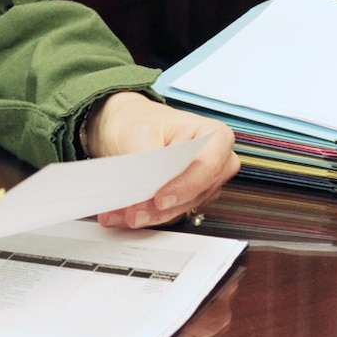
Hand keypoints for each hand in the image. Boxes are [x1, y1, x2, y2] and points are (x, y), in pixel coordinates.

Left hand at [84, 91, 238, 228]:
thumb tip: (146, 186)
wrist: (124, 126)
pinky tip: (122, 214)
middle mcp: (216, 162)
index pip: (207, 166)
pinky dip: (144, 216)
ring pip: (181, 209)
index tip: (160, 198)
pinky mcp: (186, 200)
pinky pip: (168, 215)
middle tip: (133, 212)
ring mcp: (203, 184)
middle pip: (195, 194)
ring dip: (149, 215)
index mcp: (214, 135)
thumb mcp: (139, 131)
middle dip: (161, 207)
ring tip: (121, 213)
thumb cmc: (140, 120)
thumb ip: (147, 159)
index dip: (185, 186)